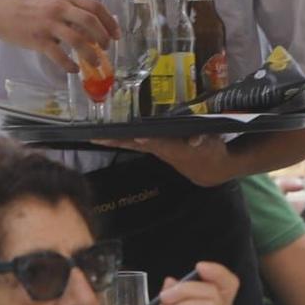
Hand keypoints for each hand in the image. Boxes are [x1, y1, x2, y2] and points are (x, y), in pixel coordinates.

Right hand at [0, 0, 117, 74]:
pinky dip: (69, 64)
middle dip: (103, 37)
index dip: (109, 21)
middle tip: (106, 48)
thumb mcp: (50, 1)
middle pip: (90, 22)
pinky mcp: (38, 40)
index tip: (116, 34)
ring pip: (77, 40)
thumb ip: (69, 11)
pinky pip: (59, 55)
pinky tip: (73, 69)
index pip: (95, 7)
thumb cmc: (26, 7)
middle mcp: (59, 9)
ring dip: (90, 54)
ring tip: (95, 63)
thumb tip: (90, 28)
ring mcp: (48, 25)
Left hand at [95, 134, 232, 187]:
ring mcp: (156, 149)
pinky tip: (107, 136)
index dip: (146, 140)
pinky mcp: (155, 148)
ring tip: (94, 136)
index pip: (156, 143)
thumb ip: (201, 140)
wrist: (209, 169)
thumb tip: (194, 140)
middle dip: (116, 141)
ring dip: (113, 141)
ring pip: (131, 144)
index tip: (132, 136)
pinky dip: (121, 139)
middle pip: (134, 144)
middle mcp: (160, 149)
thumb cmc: (210, 152)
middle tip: (95, 137)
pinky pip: (134, 142)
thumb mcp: (210, 145)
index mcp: (173, 148)